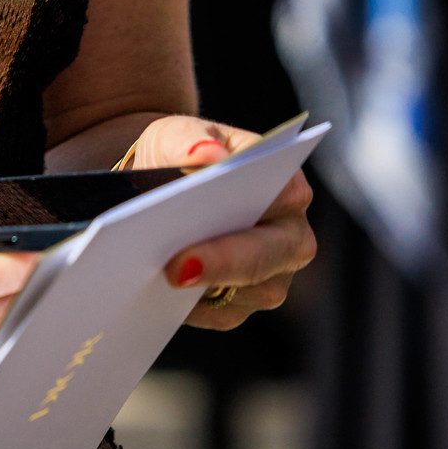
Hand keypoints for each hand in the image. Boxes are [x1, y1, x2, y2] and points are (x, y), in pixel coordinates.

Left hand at [126, 116, 314, 329]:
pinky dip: (192, 307)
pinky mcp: (244, 302)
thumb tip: (207, 154)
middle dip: (223, 262)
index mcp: (286, 183)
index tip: (223, 217)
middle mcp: (290, 234)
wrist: (157, 186)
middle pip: (268, 256)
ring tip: (158, 276)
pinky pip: (223, 314)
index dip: (255, 209)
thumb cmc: (177, 153)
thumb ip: (189, 138)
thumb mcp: (174, 134)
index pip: (284, 196)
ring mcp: (272, 274)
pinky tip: (160, 295)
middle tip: (176, 269)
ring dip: (205, 288)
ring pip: (249, 293)